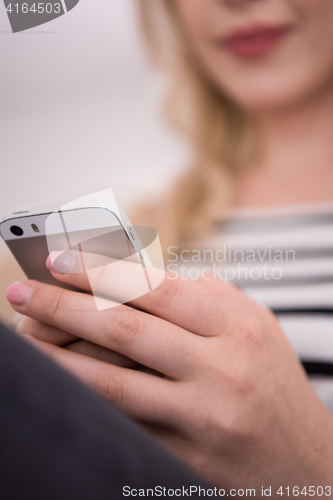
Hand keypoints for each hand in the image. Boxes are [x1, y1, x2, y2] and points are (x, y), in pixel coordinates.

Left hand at [7, 257, 332, 492]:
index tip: (59, 260)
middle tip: (22, 290)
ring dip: (59, 357)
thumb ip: (208, 297)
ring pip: (114, 381)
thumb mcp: (256, 327)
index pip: (157, 288)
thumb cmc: (276, 384)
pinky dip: (84, 401)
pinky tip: (57, 385)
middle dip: (65, 306)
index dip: (102, 271)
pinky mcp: (186, 456)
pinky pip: (124, 424)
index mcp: (237, 327)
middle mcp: (221, 369)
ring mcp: (203, 416)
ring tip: (22, 336)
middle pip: (127, 329)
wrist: (309, 465)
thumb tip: (147, 274)